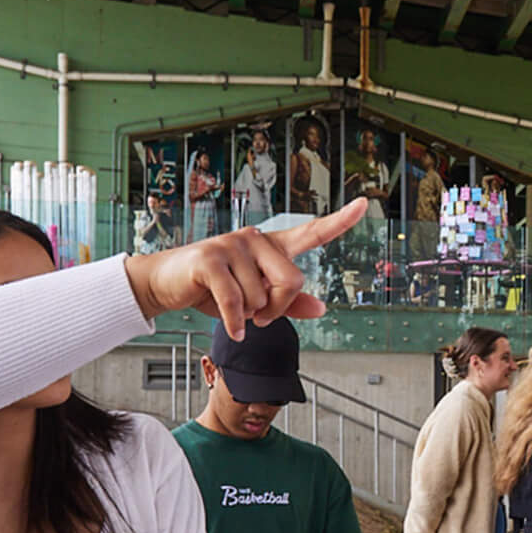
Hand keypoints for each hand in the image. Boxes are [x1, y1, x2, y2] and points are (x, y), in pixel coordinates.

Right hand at [125, 198, 371, 335]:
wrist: (167, 284)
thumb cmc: (211, 288)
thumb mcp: (254, 298)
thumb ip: (289, 303)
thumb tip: (322, 308)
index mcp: (271, 247)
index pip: (312, 232)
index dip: (340, 220)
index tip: (364, 203)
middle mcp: (255, 239)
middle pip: (293, 280)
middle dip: (278, 308)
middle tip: (258, 315)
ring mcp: (232, 245)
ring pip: (262, 296)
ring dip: (250, 316)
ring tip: (233, 310)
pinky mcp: (210, 259)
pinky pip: (236, 301)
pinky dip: (236, 322)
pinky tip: (233, 329)